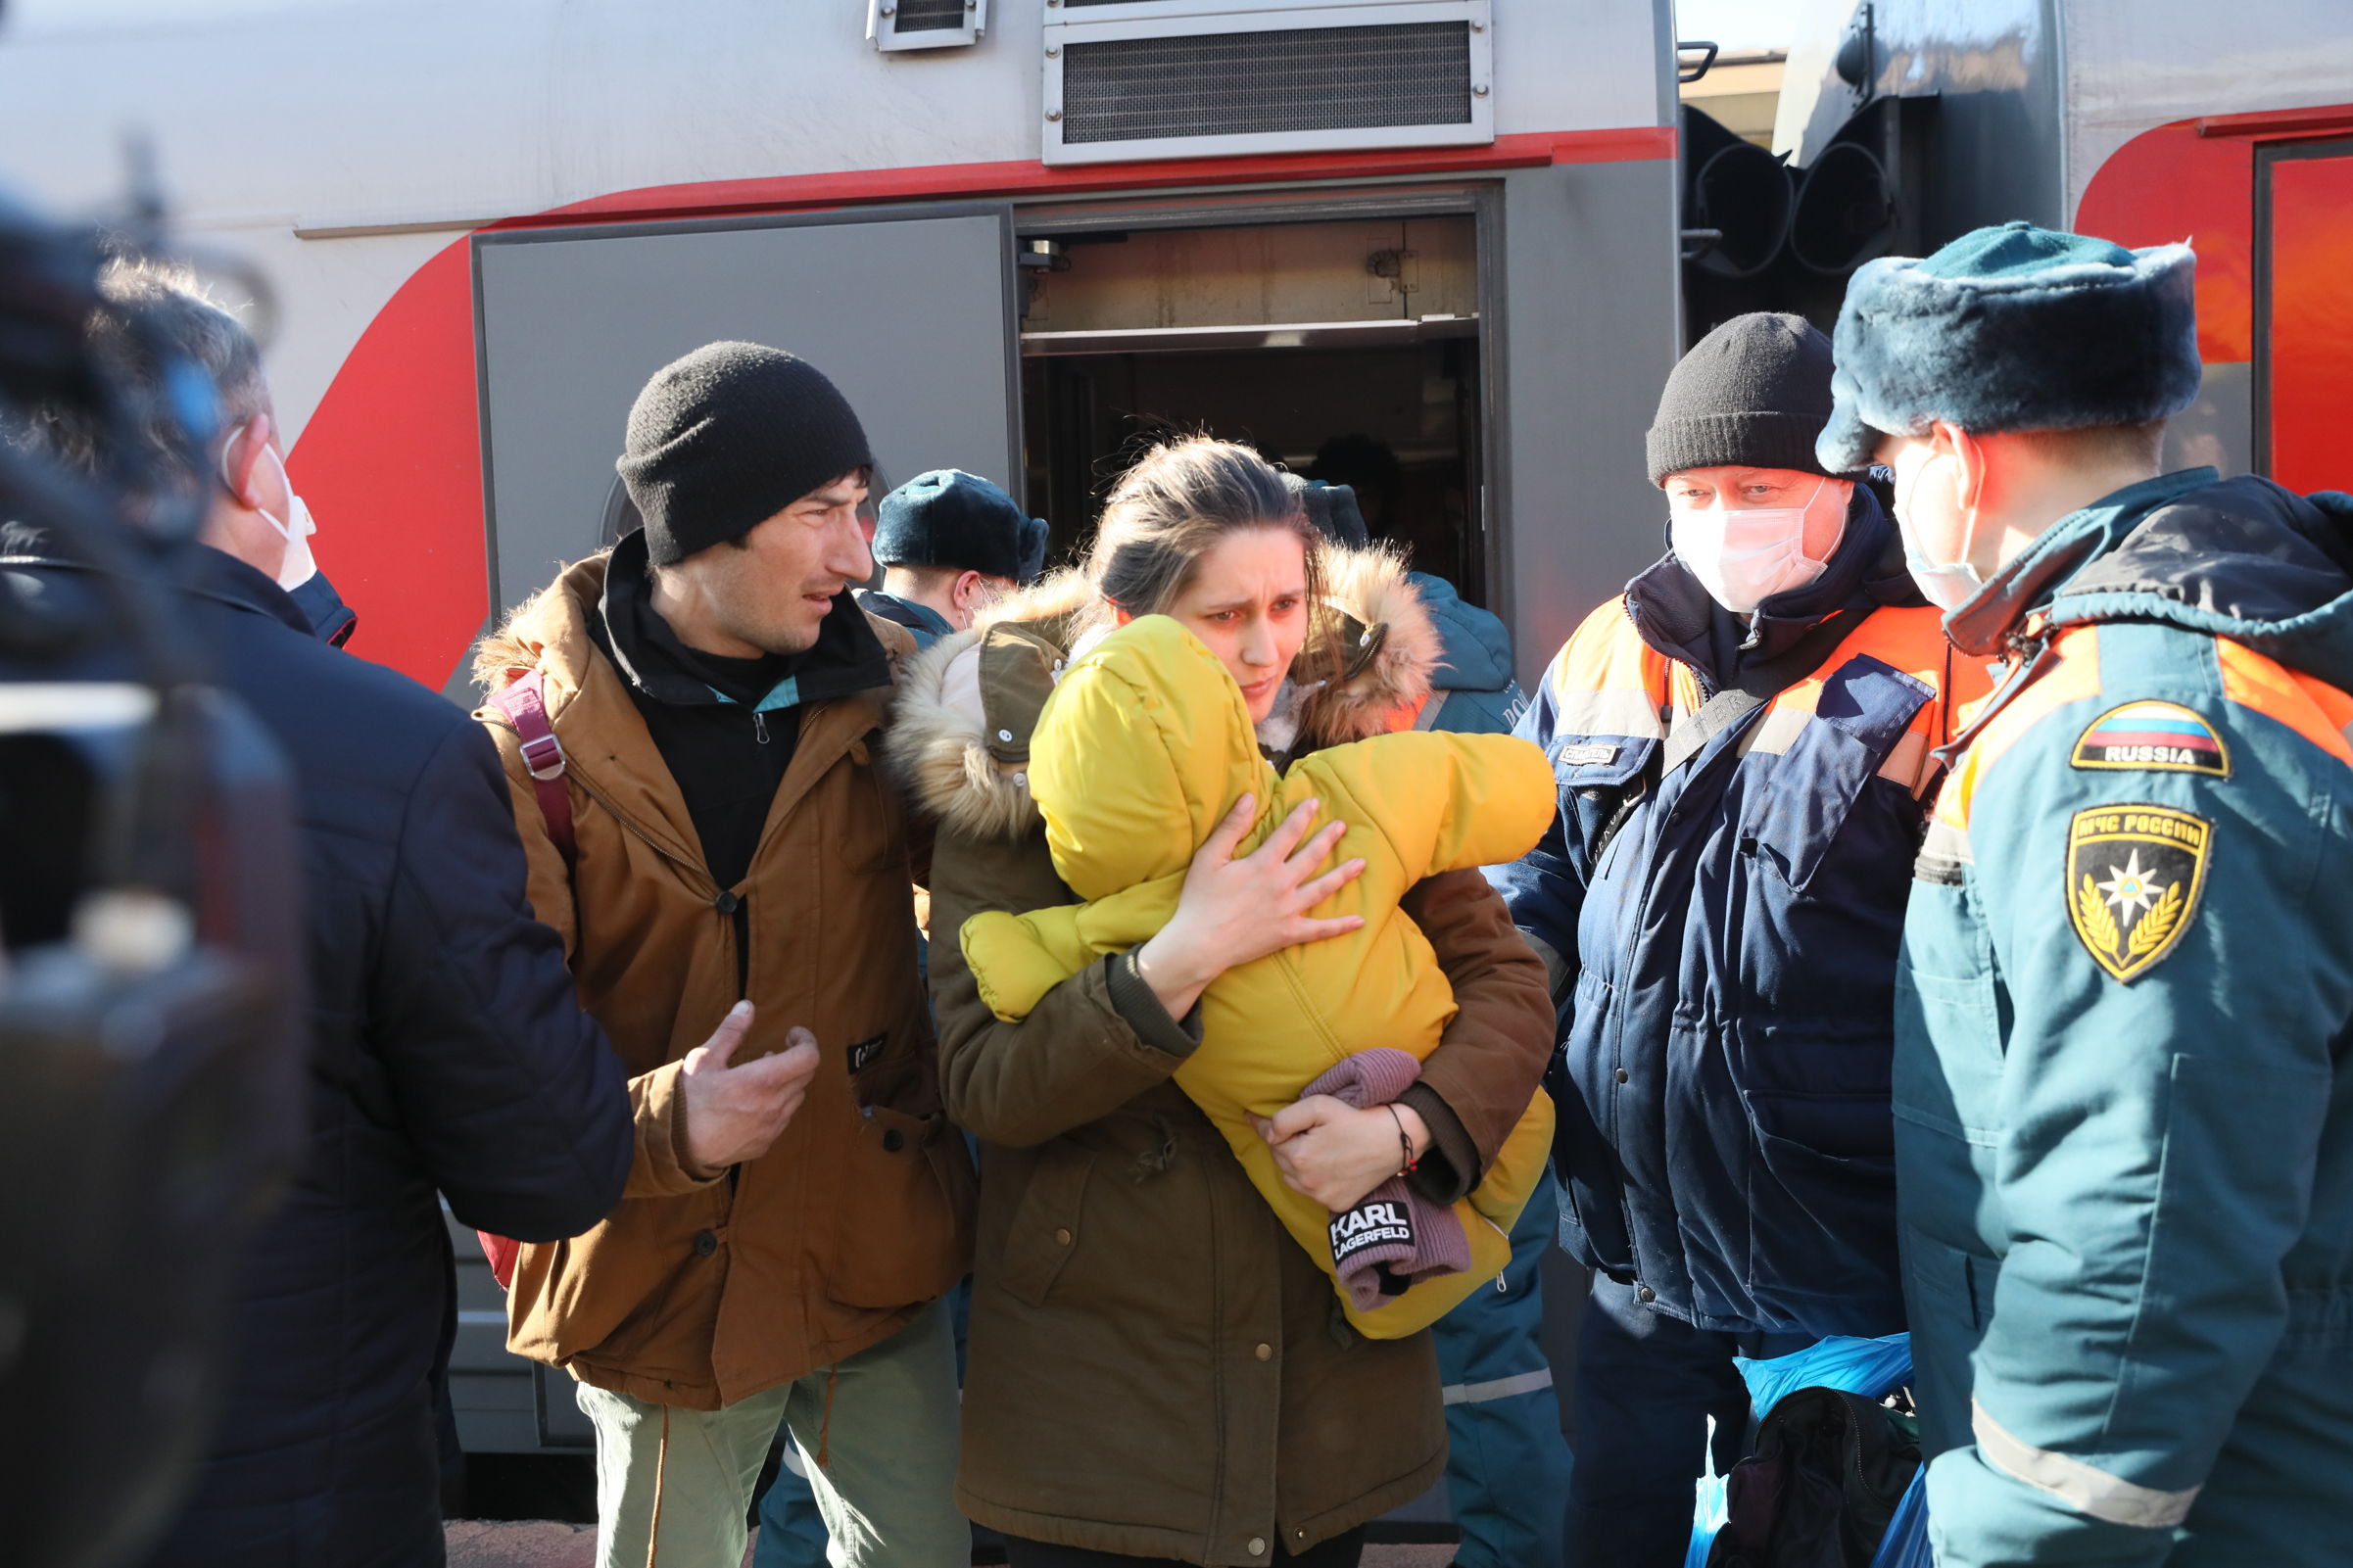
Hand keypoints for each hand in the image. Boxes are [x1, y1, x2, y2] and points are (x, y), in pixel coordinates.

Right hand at [678, 1003, 821, 1174]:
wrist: (672, 1146)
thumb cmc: (687, 1100)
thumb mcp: (705, 1058)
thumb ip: (731, 1031)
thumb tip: (747, 1006)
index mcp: (763, 1082)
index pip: (809, 1057)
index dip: (806, 1040)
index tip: (792, 1035)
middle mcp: (774, 1107)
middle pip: (805, 1076)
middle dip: (795, 1060)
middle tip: (773, 1054)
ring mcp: (771, 1128)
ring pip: (795, 1099)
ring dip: (787, 1084)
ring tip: (761, 1077)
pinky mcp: (764, 1144)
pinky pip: (782, 1120)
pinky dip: (777, 1105)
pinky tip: (753, 1103)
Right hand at [1135, 794, 1365, 1017]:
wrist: (1200, 944)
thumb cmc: (1201, 899)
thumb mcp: (1209, 857)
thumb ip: (1231, 826)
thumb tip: (1248, 797)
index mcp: (1263, 864)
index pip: (1289, 833)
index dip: (1302, 816)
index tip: (1315, 803)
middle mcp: (1282, 884)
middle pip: (1312, 857)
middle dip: (1328, 839)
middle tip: (1342, 826)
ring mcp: (1289, 910)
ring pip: (1323, 888)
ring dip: (1343, 874)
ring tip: (1360, 863)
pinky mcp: (1289, 933)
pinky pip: (1320, 930)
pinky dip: (1340, 926)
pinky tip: (1359, 921)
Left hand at [1253, 1096, 1429, 1212]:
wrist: (1394, 1141)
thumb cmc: (1356, 1118)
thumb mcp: (1319, 1106)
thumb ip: (1286, 1118)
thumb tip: (1266, 1131)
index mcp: (1300, 1157)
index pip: (1271, 1139)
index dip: (1265, 1125)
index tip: (1250, 1116)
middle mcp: (1307, 1183)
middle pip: (1281, 1159)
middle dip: (1285, 1144)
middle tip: (1302, 1130)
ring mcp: (1321, 1197)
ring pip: (1293, 1178)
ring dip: (1296, 1164)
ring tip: (1315, 1147)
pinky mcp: (1336, 1205)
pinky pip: (1312, 1192)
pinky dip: (1313, 1179)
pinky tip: (1328, 1165)